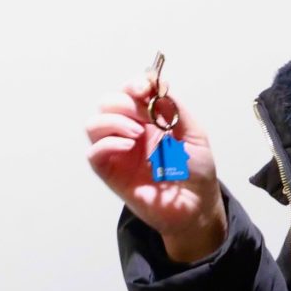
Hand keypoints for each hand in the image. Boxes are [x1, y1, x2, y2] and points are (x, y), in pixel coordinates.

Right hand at [84, 74, 224, 262]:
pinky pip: (94, 153)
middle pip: (107, 103)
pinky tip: (128, 145)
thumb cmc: (196, 171)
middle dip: (123, 102)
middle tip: (143, 116)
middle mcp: (130, 131)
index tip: (145, 88)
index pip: (129, 92)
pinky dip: (107, 143)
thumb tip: (155, 84)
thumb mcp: (193, 132)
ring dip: (113, 121)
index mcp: (149, 119)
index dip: (133, 84)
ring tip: (137, 133)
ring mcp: (119, 152)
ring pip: (94, 125)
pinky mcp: (111, 173)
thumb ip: (174, 108)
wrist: (197, 205)